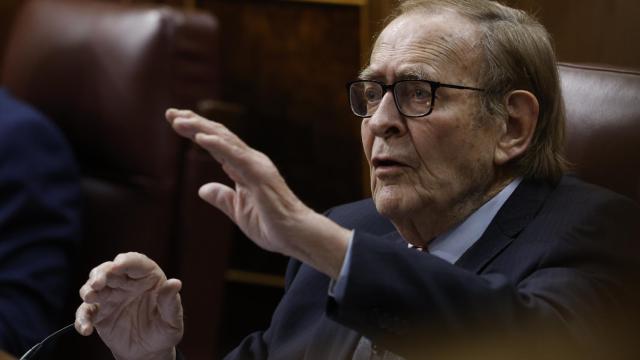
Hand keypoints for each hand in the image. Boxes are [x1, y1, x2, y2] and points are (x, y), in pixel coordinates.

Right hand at [75, 252, 181, 359]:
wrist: (149, 352)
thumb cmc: (164, 331)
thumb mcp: (172, 319)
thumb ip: (171, 302)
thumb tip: (175, 283)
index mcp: (147, 277)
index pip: (136, 262)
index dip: (126, 261)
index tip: (117, 265)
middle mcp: (127, 283)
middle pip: (109, 270)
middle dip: (101, 274)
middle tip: (97, 283)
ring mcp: (111, 297)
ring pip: (93, 287)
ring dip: (88, 290)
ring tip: (89, 297)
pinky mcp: (99, 314)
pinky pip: (86, 312)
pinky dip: (82, 319)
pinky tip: (86, 329)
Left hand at [166, 109, 350, 277]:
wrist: (295, 235)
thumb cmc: (272, 225)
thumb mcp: (238, 211)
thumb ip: (222, 198)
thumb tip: (202, 189)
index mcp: (244, 168)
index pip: (217, 144)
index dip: (196, 131)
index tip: (176, 121)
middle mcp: (250, 161)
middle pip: (219, 136)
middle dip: (194, 123)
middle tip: (170, 113)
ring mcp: (256, 165)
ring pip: (224, 140)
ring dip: (200, 128)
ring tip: (178, 120)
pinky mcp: (259, 174)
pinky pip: (235, 156)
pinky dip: (217, 145)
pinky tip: (200, 137)